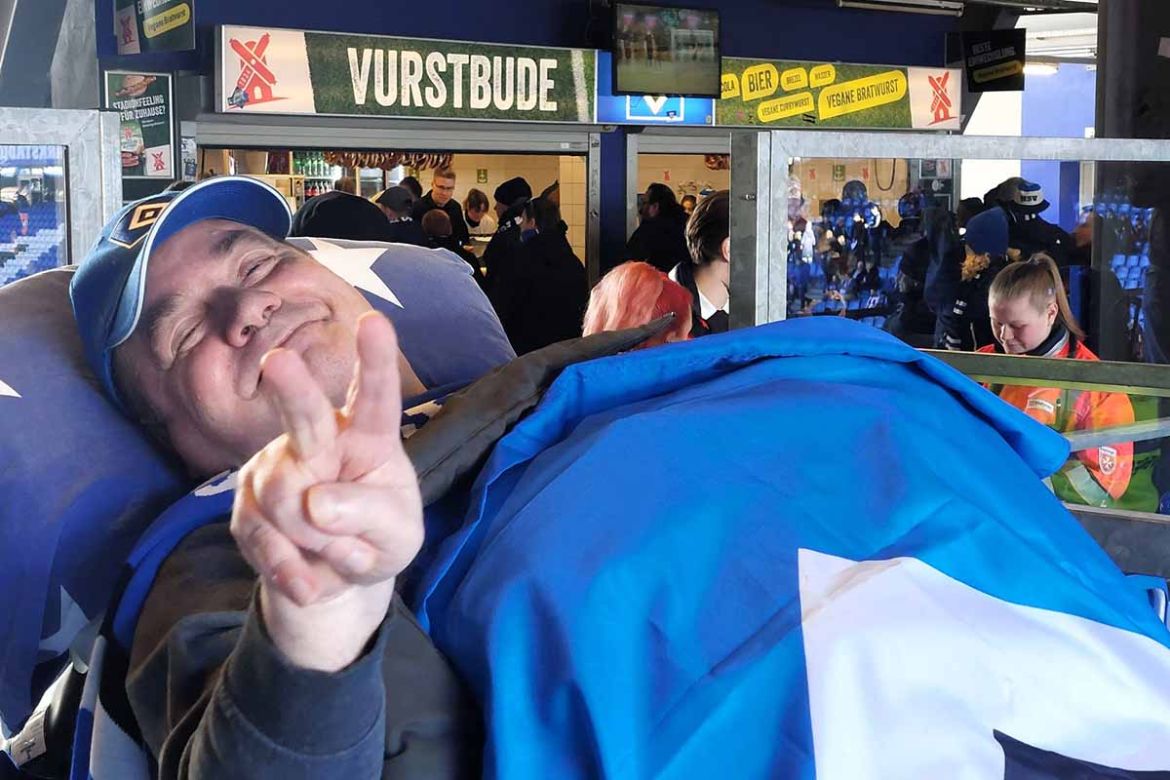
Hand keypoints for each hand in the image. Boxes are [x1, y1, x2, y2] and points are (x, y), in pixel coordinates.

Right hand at [231, 312, 422, 670]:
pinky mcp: (245, 505)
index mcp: (369, 437)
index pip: (375, 398)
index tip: (373, 321)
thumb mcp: (398, 538)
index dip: (374, 361)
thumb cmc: (377, 542)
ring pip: (285, 498)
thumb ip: (371, 517)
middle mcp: (319, 440)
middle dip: (291, 387)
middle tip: (277, 360)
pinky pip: (262, 537)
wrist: (334, 586)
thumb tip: (317, 503)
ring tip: (334, 550)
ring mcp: (276, 468)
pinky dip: (291, 568)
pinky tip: (309, 578)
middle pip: (305, 413)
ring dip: (317, 541)